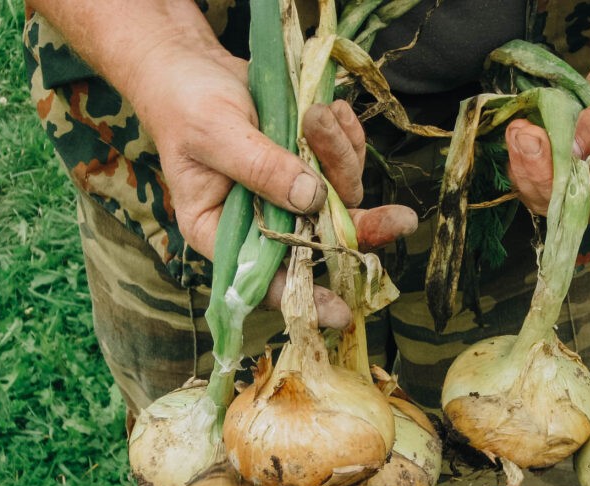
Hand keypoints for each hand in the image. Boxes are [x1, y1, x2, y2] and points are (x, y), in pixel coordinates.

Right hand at [128, 46, 415, 326]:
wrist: (193, 67)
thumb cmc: (186, 104)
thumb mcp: (215, 134)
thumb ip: (261, 167)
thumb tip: (312, 200)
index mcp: (223, 231)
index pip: (266, 279)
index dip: (305, 298)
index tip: (341, 314)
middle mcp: (263, 221)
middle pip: (320, 241)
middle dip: (362, 227)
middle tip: (403, 220)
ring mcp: (291, 194)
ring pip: (339, 195)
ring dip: (340, 155)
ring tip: (318, 114)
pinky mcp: (310, 164)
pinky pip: (344, 162)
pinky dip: (347, 137)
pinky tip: (334, 110)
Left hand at [506, 2, 589, 240]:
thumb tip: (574, 148)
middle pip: (584, 214)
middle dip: (553, 181)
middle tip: (535, 139)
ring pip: (554, 201)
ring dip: (530, 170)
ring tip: (522, 131)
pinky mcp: (572, 165)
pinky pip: (540, 180)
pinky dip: (524, 161)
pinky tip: (520, 130)